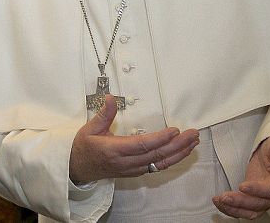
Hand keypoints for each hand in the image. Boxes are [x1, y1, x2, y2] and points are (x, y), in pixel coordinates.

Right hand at [69, 95, 199, 183]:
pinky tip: (180, 152)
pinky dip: (171, 160)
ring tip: (193, 143)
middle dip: (177, 145)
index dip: (160, 139)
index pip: (142, 145)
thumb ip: (103, 114)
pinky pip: (157, 167)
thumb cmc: (83, 147)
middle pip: (156, 155)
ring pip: (160, 163)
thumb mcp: (89, 128)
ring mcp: (132, 169)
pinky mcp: (135, 172)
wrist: (76, 169)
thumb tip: (111, 97)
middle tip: (193, 134)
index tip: (174, 130)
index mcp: (114, 150)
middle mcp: (125, 162)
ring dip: (178, 154)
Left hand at [212, 135, 269, 218]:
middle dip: (241, 202)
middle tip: (224, 197)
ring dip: (234, 208)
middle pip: (260, 204)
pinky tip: (220, 203)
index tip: (242, 186)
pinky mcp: (254, 200)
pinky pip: (244, 210)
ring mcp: (265, 199)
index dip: (258, 190)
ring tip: (219, 201)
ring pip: (251, 211)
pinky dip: (231, 209)